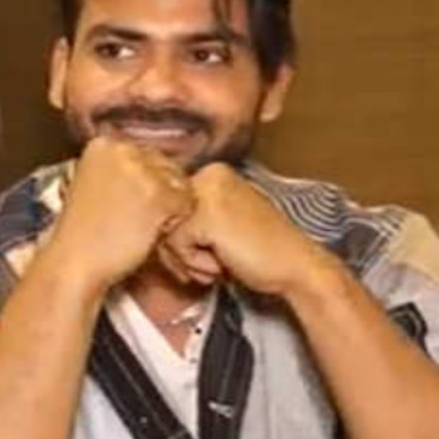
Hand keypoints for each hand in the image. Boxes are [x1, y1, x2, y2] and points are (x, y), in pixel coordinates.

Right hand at [49, 137, 194, 293]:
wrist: (74, 263)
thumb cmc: (84, 235)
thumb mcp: (93, 185)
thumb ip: (121, 169)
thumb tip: (156, 166)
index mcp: (104, 144)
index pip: (148, 156)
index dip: (145, 186)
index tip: (126, 207)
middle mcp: (123, 149)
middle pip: (167, 167)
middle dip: (160, 194)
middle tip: (134, 220)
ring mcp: (142, 171)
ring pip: (180, 184)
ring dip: (169, 209)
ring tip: (140, 227)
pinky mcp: (158, 194)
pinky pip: (187, 204)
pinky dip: (174, 223)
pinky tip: (150, 234)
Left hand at [161, 164, 333, 295]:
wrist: (294, 266)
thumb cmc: (258, 252)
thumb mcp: (217, 226)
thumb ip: (186, 219)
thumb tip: (145, 227)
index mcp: (211, 172)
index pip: (168, 206)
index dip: (177, 238)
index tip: (202, 255)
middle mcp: (208, 173)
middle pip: (162, 217)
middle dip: (178, 250)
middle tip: (204, 267)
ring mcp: (207, 191)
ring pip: (165, 231)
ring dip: (186, 259)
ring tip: (216, 265)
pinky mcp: (206, 213)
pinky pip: (177, 243)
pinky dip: (195, 263)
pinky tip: (221, 265)